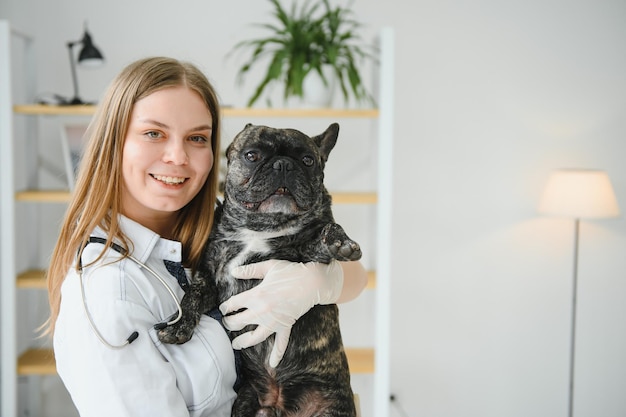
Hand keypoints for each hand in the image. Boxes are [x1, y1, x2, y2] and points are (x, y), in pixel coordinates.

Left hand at [219, 259, 343, 366]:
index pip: (234, 304)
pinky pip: (280, 343)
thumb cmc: (290, 272)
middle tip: (226, 323)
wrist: (312, 282)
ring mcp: (273, 321)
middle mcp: (262, 311)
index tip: (223, 308)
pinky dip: (276, 354)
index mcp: (256, 295)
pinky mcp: (285, 326)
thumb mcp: (269, 266)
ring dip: (243, 342)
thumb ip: (250, 270)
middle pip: (239, 322)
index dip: (226, 307)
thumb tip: (233, 271)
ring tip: (235, 344)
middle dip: (229, 323)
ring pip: (254, 337)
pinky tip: (271, 364)